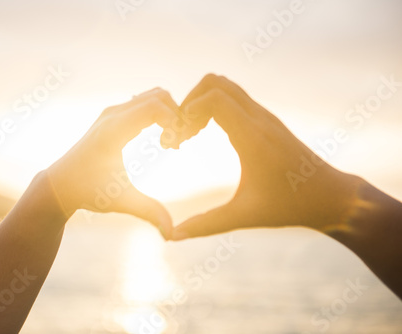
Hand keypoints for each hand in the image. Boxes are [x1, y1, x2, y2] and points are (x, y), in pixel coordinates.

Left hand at [47, 88, 180, 238]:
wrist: (60, 184)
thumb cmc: (88, 192)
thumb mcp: (120, 201)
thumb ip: (149, 212)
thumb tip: (171, 234)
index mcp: (113, 131)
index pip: (155, 106)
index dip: (175, 122)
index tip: (177, 147)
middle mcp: (112, 115)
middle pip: (158, 96)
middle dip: (176, 116)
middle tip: (178, 145)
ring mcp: (112, 112)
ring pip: (153, 96)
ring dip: (169, 114)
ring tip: (170, 143)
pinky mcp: (114, 115)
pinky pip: (145, 103)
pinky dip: (160, 114)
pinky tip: (161, 140)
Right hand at [169, 74, 362, 239]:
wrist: (331, 196)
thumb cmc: (290, 207)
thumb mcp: (245, 216)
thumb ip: (206, 224)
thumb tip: (173, 236)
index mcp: (252, 137)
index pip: (213, 98)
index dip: (187, 111)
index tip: (177, 139)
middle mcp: (259, 119)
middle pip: (215, 82)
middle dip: (189, 102)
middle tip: (180, 133)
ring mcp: (264, 116)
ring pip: (225, 87)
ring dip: (201, 103)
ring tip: (190, 134)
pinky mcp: (266, 121)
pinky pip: (234, 99)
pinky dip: (214, 108)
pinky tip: (207, 135)